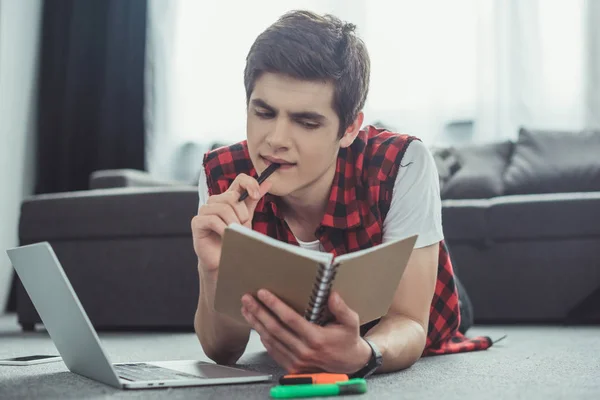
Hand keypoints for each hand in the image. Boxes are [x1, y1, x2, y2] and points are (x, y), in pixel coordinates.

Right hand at [191, 174, 271, 272]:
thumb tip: (267, 183)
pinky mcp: (197, 222)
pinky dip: (223, 229)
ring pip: (223, 208)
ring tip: (235, 233)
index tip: (256, 195)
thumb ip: (253, 199)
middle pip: (231, 196)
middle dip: (242, 213)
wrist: (224, 259)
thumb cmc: (234, 238)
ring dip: (233, 223)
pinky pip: (212, 220)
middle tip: (242, 226)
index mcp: (228, 197)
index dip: (250, 184)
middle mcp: (215, 201)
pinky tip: (226, 236)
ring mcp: (204, 210)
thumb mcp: (246, 217)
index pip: (240, 180)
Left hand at [241, 290, 371, 373]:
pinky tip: (256, 325)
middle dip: (259, 311)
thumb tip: (332, 295)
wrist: (349, 363)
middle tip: (247, 298)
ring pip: (270, 340)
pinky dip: (262, 337)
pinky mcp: (292, 366)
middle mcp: (304, 351)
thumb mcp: (351, 322)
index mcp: (317, 339)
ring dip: (256, 323)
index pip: (290, 319)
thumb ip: (342, 308)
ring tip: (246, 309)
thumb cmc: (348, 339)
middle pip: (275, 328)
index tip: (263, 293)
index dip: (275, 305)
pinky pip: (273, 350)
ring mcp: (296, 361)